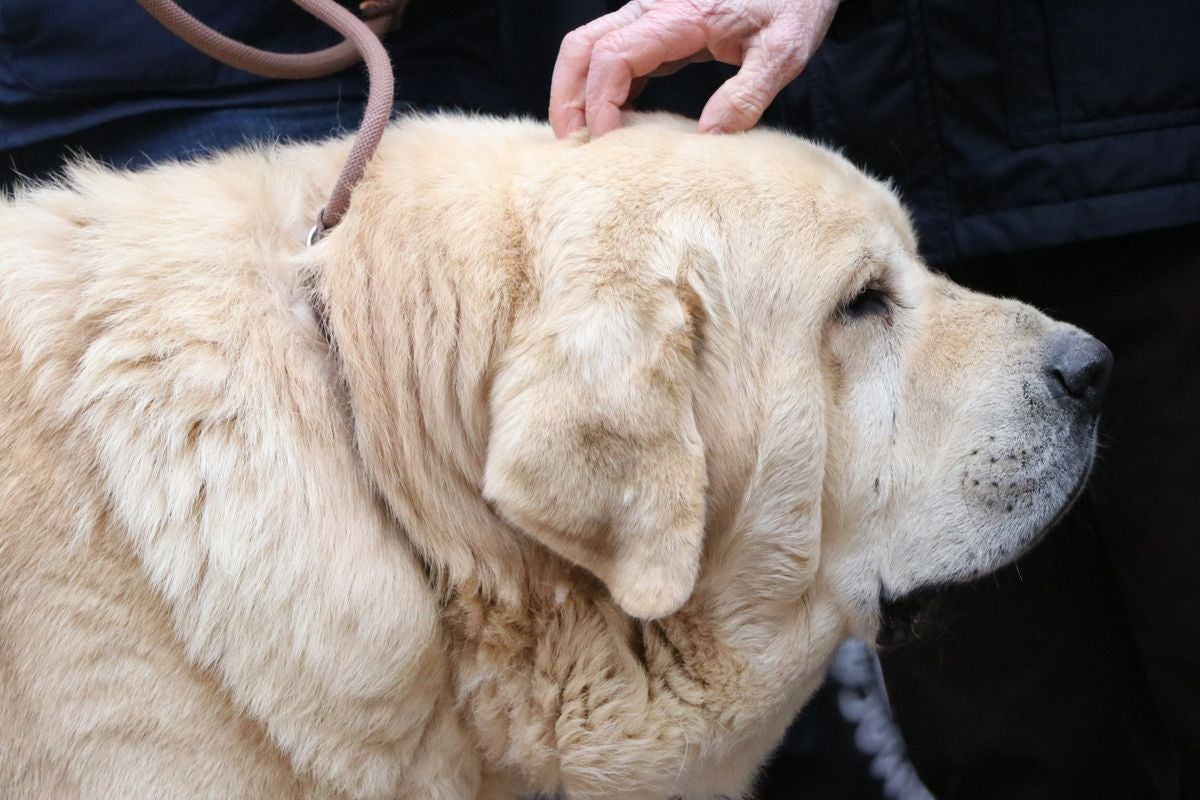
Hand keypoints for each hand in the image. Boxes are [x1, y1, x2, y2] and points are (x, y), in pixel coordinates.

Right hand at [549, 0, 840, 137]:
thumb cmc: (796, 4)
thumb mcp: (784, 51)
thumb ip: (747, 95)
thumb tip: (707, 138)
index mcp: (680, 15)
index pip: (613, 57)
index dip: (599, 104)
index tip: (607, 145)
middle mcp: (653, 9)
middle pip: (582, 47)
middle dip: (567, 98)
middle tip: (570, 148)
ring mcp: (652, 15)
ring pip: (589, 48)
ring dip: (576, 92)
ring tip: (582, 141)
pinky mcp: (660, 28)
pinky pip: (614, 55)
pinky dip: (601, 88)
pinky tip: (613, 123)